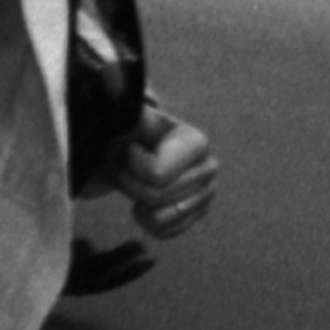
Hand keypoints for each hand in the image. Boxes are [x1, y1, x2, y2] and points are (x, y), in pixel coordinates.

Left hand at [110, 103, 218, 240]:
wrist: (121, 151)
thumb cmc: (120, 132)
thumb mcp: (124, 116)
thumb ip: (131, 104)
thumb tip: (148, 98)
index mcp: (195, 142)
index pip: (157, 175)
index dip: (129, 165)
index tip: (123, 147)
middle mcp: (208, 167)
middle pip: (156, 196)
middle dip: (128, 182)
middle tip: (120, 164)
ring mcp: (205, 194)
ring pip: (160, 216)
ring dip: (136, 200)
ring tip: (131, 180)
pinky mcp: (195, 215)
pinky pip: (165, 231)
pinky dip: (146, 221)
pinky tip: (141, 202)